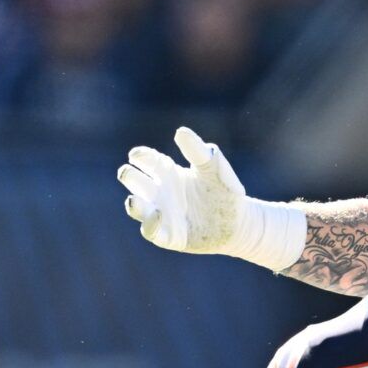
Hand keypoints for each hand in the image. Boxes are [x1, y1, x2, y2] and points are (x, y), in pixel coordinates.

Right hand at [116, 128, 303, 269]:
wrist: (239, 224)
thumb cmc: (225, 192)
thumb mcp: (215, 170)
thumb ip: (198, 152)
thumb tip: (180, 132)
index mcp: (168, 173)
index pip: (147, 160)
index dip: (140, 156)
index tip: (137, 155)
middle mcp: (160, 193)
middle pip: (134, 181)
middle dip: (128, 176)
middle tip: (127, 172)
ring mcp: (162, 214)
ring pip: (138, 208)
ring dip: (134, 204)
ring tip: (134, 200)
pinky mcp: (169, 236)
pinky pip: (152, 232)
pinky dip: (150, 225)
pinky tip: (157, 216)